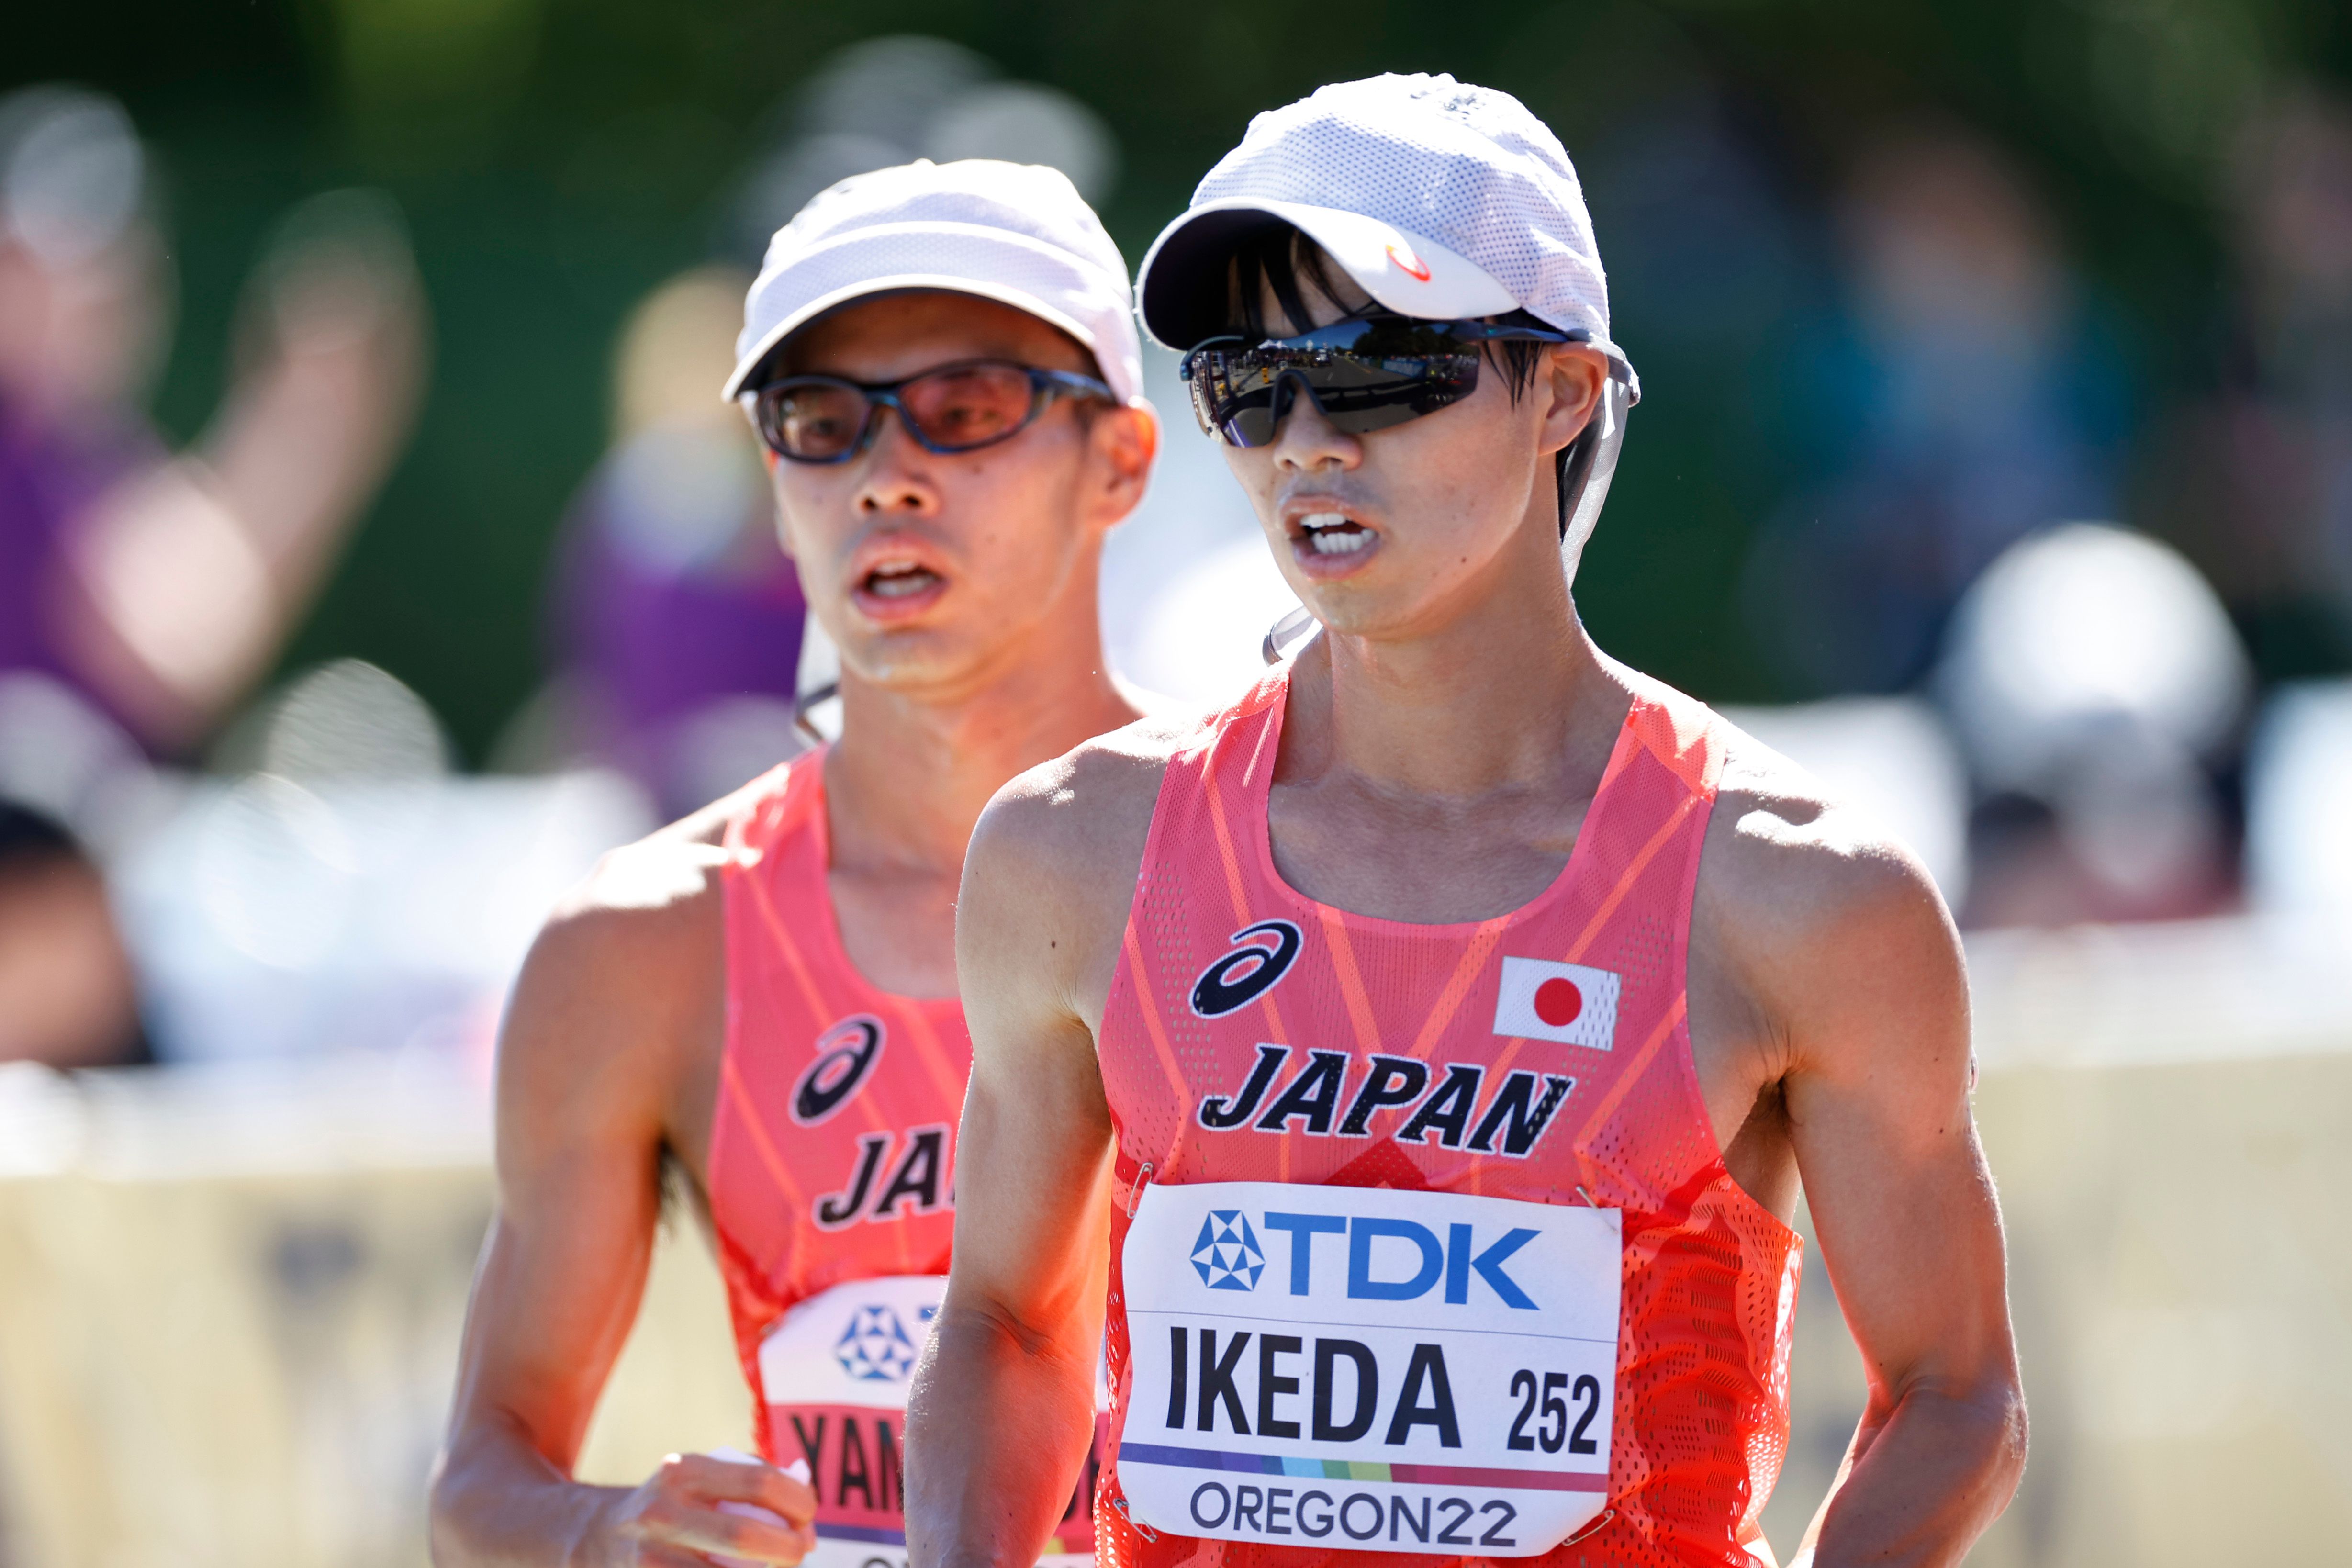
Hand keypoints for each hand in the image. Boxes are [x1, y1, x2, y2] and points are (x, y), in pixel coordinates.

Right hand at [600, 1451, 817, 1566]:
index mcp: (684, 1472)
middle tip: (802, 1552)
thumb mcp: (700, 1476)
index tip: (810, 1516)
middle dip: (789, 1550)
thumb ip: (752, 1480)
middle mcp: (662, 1513)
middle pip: (745, 1537)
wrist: (598, 1536)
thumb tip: (806, 1517)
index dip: (799, 1502)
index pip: (760, 1482)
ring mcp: (650, 1558)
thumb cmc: (673, 1505)